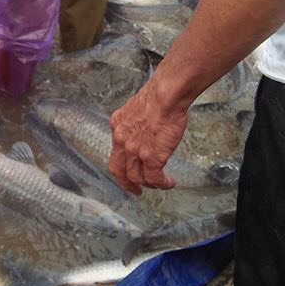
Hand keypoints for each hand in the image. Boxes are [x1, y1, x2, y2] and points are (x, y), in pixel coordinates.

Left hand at [108, 80, 188, 195]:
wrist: (166, 96)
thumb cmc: (159, 96)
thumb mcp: (136, 107)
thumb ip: (136, 121)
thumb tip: (143, 125)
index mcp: (118, 126)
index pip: (115, 151)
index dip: (121, 164)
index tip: (127, 169)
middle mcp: (122, 140)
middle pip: (119, 170)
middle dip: (127, 183)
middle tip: (135, 189)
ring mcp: (135, 151)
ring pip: (137, 177)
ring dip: (149, 184)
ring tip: (158, 184)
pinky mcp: (151, 157)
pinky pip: (154, 178)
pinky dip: (162, 184)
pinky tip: (168, 183)